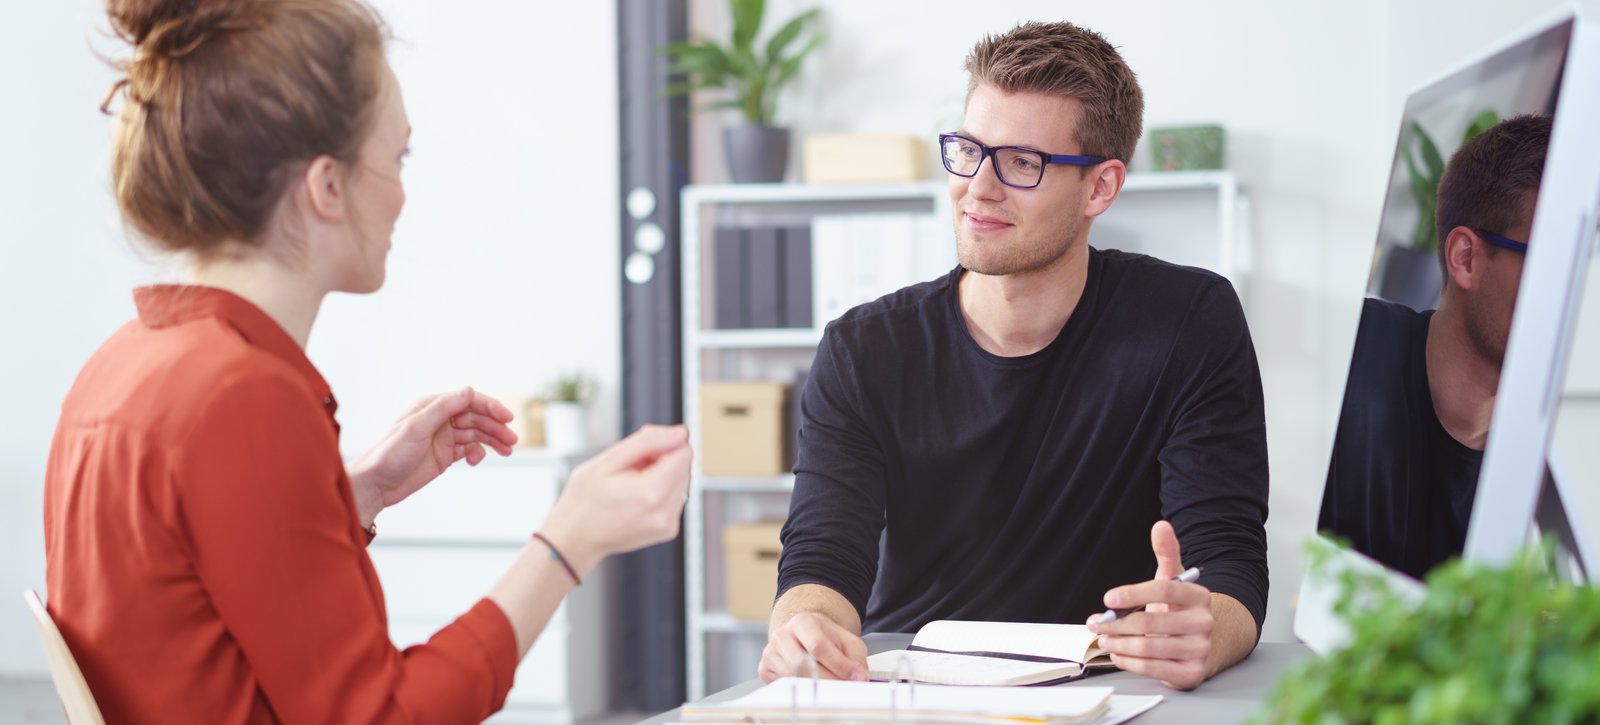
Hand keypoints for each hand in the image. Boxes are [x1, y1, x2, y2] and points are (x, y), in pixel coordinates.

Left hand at [347, 387, 517, 524]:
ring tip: (507, 450)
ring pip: (476, 434)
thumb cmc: (389, 454)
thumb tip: (469, 390)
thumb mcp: (416, 428)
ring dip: (492, 440)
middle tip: (511, 440)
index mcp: (431, 406)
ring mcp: (443, 437)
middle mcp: (439, 419)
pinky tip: (477, 461)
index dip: (490, 407)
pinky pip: (468, 449)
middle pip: (476, 417)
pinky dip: (477, 453)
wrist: (375, 484)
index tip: (507, 418)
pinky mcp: (444, 455)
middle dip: (495, 427)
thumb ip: (444, 408)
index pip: (468, 401)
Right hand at [537, 425, 692, 575]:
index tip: (639, 456)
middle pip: (684, 467)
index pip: (684, 453)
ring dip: (662, 477)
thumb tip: (680, 433)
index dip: (662, 446)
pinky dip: (661, 493)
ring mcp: (668, 524)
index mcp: (651, 492)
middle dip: (662, 462)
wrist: (575, 537)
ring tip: (631, 487)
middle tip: (630, 472)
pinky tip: (637, 499)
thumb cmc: (584, 499)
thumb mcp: (608, 460)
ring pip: (681, 482)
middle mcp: (665, 512)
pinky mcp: (668, 530)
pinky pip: (675, 499)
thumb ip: (648, 442)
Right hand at [759, 612, 868, 682]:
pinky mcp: (765, 669)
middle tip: (844, 689)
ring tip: (831, 688)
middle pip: (802, 666)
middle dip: (828, 681)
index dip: (838, 665)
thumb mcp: (848, 642)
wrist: (805, 634)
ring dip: (815, 689)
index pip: (818, 647)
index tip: (855, 678)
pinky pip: (784, 686)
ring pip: (793, 679)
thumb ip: (856, 658)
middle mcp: (782, 635)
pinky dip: (801, 691)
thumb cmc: (826, 638)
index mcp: (802, 622)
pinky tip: (811, 686)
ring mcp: (770, 652)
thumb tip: (859, 678)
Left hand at [1087, 520, 1214, 689]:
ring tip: (1104, 639)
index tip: (1108, 599)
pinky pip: (1153, 668)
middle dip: (1115, 624)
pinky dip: (1129, 661)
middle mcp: (1204, 623)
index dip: (1132, 594)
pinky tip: (1119, 654)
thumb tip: (1161, 526)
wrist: (1206, 644)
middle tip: (1096, 624)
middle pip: (1150, 621)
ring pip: (1148, 646)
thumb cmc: (1181, 610)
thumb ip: (1167, 553)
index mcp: (1199, 596)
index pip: (1163, 590)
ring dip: (1118, 643)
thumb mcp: (1174, 580)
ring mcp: (1200, 650)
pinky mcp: (1192, 674)